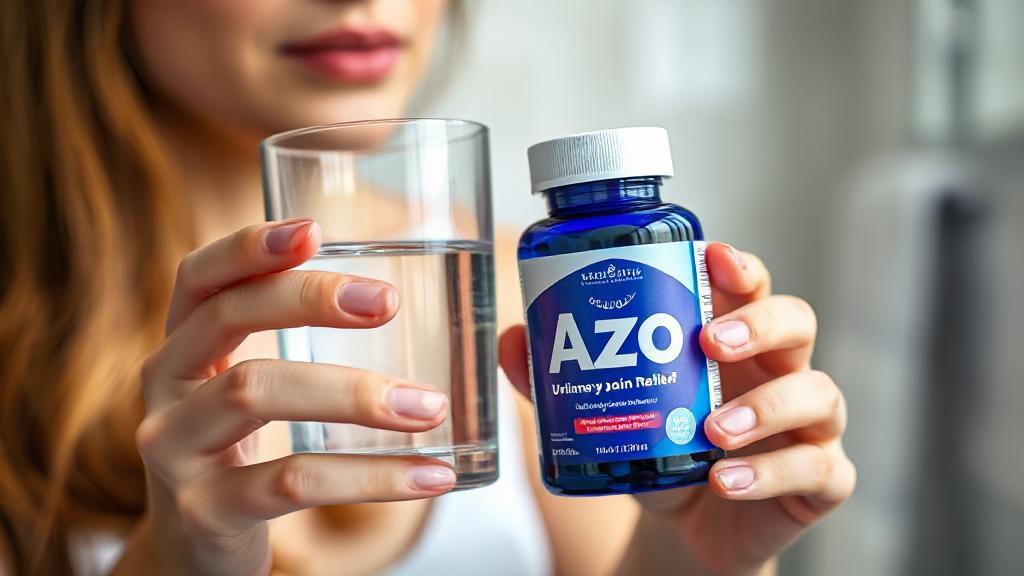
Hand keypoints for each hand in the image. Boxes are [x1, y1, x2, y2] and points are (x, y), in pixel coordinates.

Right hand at [120, 220, 454, 575]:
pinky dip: (372, 476)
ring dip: (354, 393)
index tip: (313, 230)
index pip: (198, 277)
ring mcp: (175, 449)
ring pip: (256, 393)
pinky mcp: (205, 510)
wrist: (190, 551)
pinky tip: (430, 475)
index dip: (248, 247)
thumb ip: (287, 342)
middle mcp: (165, 388)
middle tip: (387, 301)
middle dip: (311, 299)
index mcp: (181, 346)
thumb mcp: (248, 390)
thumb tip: (399, 301)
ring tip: (429, 406)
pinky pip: (292, 482)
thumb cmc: (237, 453)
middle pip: (227, 318)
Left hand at [499, 243, 854, 575]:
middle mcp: (777, 369)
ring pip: (817, 393)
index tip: (710, 257)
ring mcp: (806, 424)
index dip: (738, 265)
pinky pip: (817, 468)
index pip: (750, 284)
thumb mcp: (612, 411)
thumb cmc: (659, 448)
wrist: (686, 529)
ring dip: (765, 407)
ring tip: (712, 428)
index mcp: (732, 338)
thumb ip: (561, 379)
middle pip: (796, 320)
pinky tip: (723, 481)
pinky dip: (770, 473)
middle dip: (759, 323)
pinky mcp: (818, 478)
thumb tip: (512, 340)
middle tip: (708, 340)